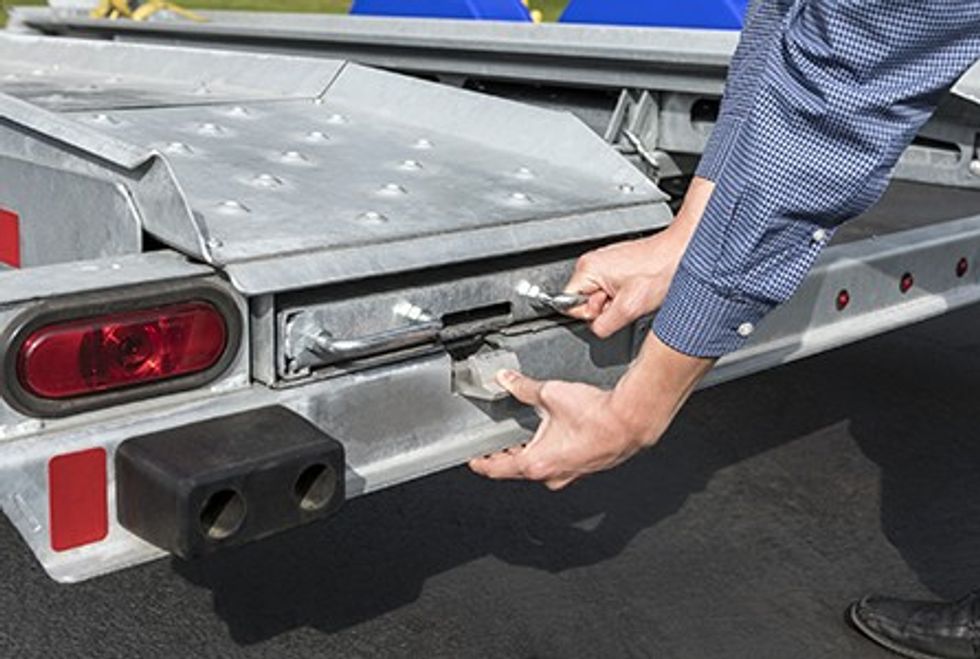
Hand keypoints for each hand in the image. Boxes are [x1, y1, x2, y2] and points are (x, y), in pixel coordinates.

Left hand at [469, 334, 714, 489]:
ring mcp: (570, 474)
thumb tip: (507, 380)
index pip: (497, 468)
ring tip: (525, 435)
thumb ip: (523, 388)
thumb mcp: (549, 394)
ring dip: (531, 452)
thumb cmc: (596, 416)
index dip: (482, 463)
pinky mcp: (585, 468)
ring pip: (541, 467)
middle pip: (518, 468)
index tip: (474, 460)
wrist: (631, 420)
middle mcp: (552, 475)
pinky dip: (551, 452)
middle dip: (506, 454)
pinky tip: (554, 435)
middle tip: (496, 442)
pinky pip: (560, 463)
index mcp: (536, 463)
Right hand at [564, 177, 714, 337]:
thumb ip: (603, 324)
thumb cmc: (661, 271)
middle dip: (606, 308)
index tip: (611, 308)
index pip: (568, 304)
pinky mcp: (617, 266)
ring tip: (635, 293)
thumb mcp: (630, 308)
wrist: (682, 253)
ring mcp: (605, 263)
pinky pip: (611, 289)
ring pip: (600, 297)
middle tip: (627, 300)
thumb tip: (596, 329)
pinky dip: (624, 295)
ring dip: (617, 302)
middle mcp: (593, 263)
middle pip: (585, 301)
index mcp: (588, 269)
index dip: (591, 313)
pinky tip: (638, 289)